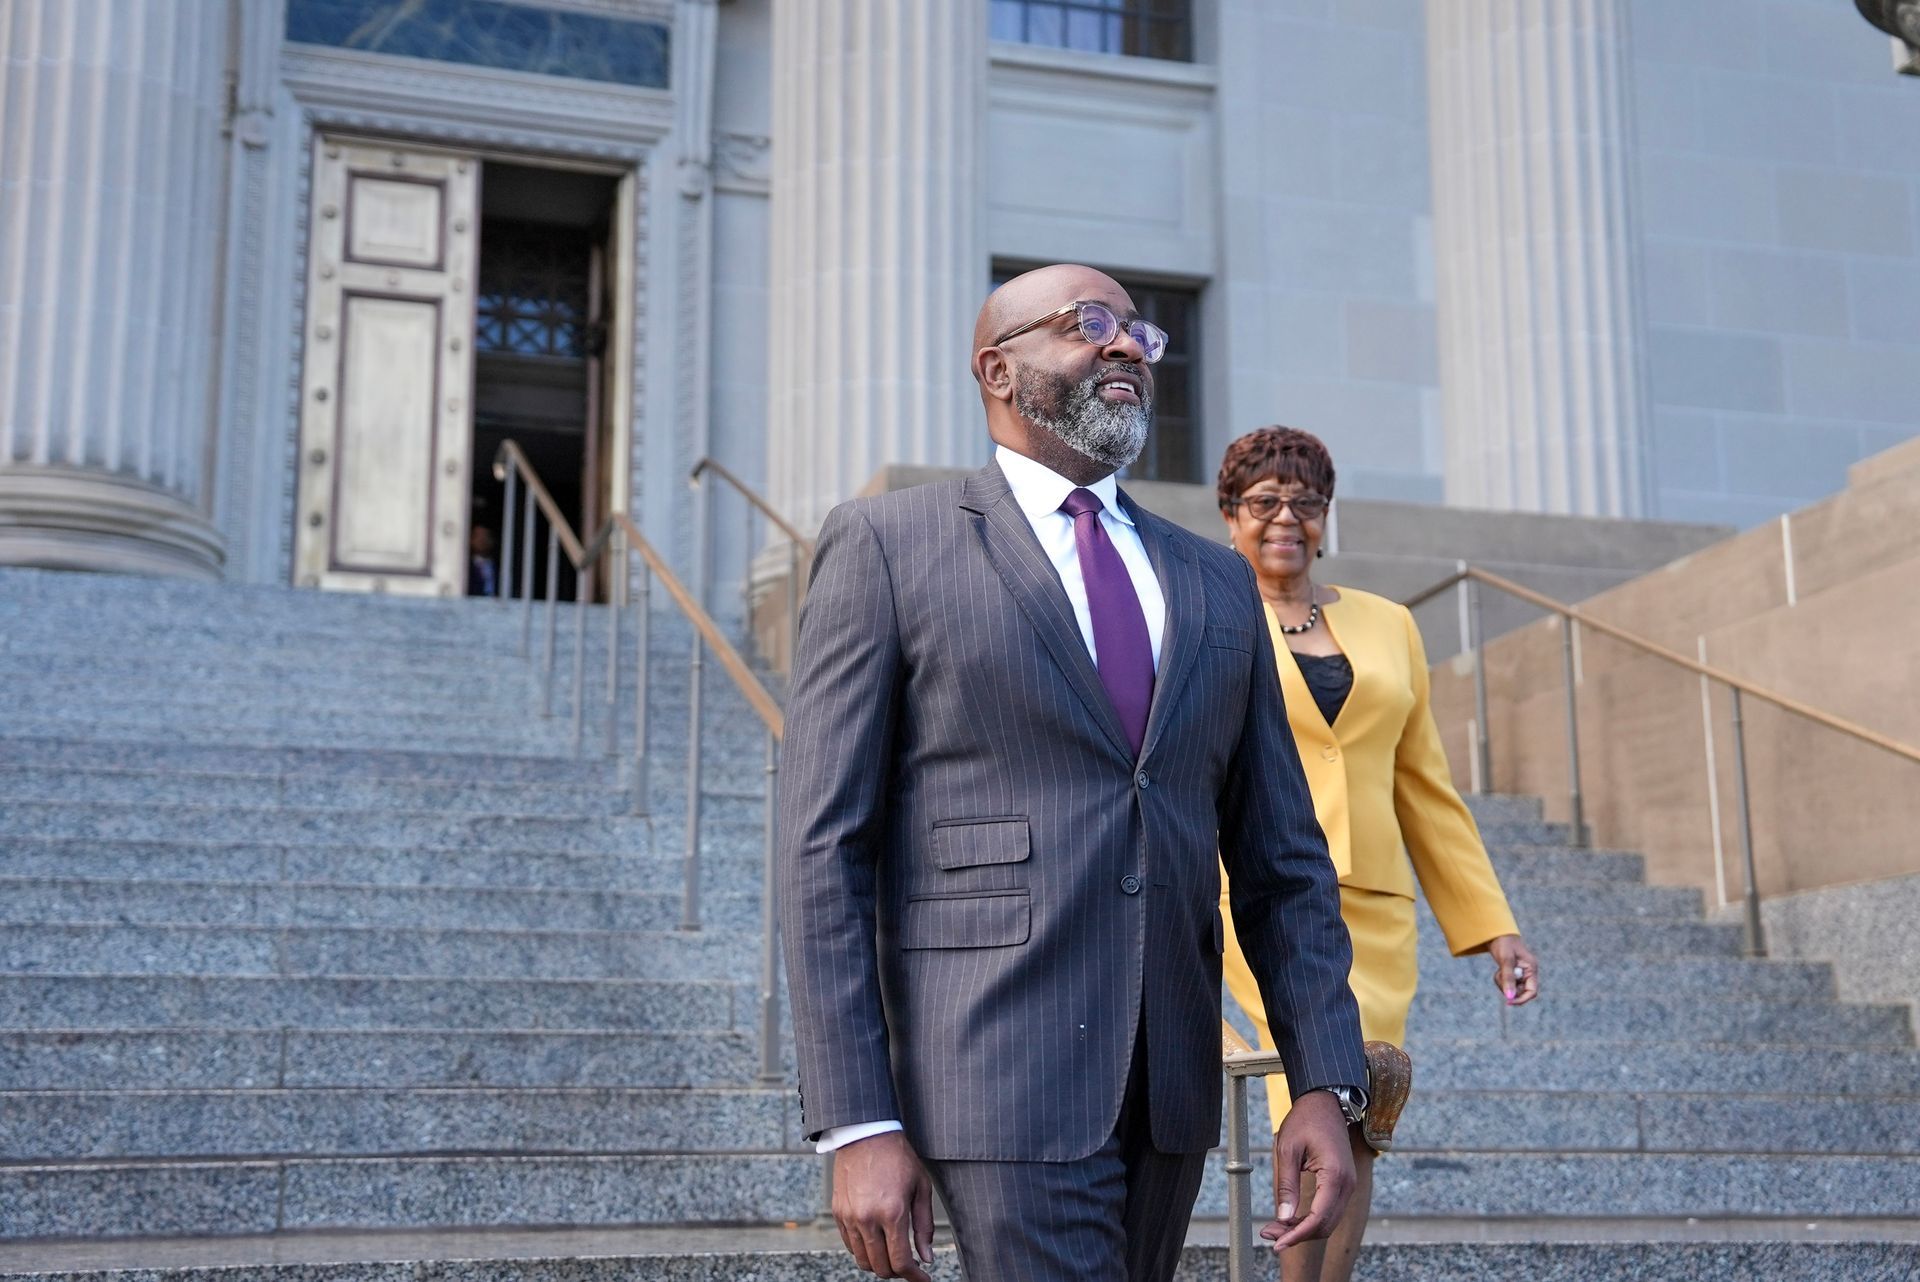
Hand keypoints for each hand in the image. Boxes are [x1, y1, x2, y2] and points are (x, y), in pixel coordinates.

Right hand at [831, 1130, 935, 1280]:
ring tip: (892, 1253)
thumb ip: (924, 1226)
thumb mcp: (921, 1188)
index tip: (923, 1279)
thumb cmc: (898, 1158)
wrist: (866, 1134)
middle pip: (881, 1267)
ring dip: (879, 1264)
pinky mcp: (839, 1213)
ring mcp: (850, 1217)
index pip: (901, 1262)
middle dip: (898, 1272)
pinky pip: (850, 1245)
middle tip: (909, 1265)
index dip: (914, 1277)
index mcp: (892, 1213)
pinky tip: (876, 1240)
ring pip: (863, 1261)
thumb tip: (927, 1258)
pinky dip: (864, 1250)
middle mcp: (868, 1219)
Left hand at [1260, 1088, 1355, 1251]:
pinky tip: (1290, 1218)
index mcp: (1336, 1176)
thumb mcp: (1287, 1150)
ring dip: (1303, 1229)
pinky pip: (1329, 1210)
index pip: (1318, 1219)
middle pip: (1324, 1225)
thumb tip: (1283, 1217)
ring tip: (1275, 1228)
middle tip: (1269, 1234)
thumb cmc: (1305, 1120)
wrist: (1324, 1102)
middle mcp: (1347, 1184)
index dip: (1296, 1235)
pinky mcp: (1343, 1184)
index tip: (1276, 1243)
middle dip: (1297, 1235)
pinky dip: (1310, 1219)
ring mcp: (1348, 1185)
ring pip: (1327, 1221)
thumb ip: (1287, 1185)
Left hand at [1489, 934, 1539, 1006]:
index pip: (1531, 991)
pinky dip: (1501, 980)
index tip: (1508, 1002)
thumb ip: (1508, 978)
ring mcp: (1521, 973)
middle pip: (1521, 992)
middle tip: (1499, 977)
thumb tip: (1509, 997)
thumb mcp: (1505, 960)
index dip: (1521, 999)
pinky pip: (1507, 984)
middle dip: (1509, 988)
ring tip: (1498, 971)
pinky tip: (1498, 971)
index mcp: (1531, 969)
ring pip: (1512, 989)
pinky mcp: (1513, 973)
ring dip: (1503, 984)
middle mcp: (1528, 972)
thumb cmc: (1503, 943)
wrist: (1496, 933)